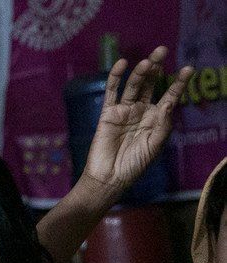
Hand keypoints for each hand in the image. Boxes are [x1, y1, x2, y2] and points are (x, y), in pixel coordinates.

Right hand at [81, 47, 192, 190]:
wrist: (110, 177)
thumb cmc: (134, 165)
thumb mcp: (155, 145)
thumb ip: (162, 123)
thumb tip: (168, 103)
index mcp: (156, 119)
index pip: (169, 95)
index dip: (178, 83)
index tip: (189, 69)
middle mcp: (141, 111)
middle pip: (150, 84)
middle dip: (157, 68)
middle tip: (163, 50)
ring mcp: (124, 111)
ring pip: (133, 86)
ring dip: (140, 72)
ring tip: (148, 61)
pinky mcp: (108, 113)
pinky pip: (112, 93)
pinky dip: (115, 78)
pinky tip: (122, 64)